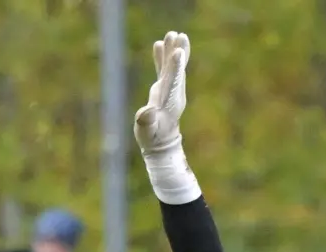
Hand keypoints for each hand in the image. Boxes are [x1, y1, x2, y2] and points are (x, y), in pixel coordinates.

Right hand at [134, 31, 189, 156]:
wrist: (161, 144)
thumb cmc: (152, 139)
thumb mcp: (147, 133)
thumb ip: (146, 122)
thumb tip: (146, 112)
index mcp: (169, 102)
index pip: (173, 81)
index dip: (176, 67)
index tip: (179, 52)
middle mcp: (173, 93)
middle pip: (176, 70)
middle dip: (177, 52)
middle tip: (179, 35)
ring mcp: (169, 90)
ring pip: (172, 67)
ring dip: (172, 50)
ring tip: (174, 34)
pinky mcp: (164, 89)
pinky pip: (164, 70)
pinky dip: (162, 58)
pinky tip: (159, 43)